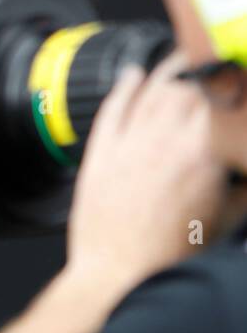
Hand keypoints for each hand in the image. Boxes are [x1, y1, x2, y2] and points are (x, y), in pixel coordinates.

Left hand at [63, 49, 235, 298]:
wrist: (117, 272)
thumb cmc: (170, 255)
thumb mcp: (226, 221)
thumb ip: (244, 187)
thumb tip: (246, 170)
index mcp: (203, 155)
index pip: (222, 100)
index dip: (233, 82)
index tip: (239, 74)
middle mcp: (164, 140)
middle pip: (187, 87)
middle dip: (204, 70)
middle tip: (216, 63)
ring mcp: (129, 142)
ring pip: (151, 91)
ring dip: (169, 70)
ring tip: (182, 60)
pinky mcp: (100, 151)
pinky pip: (113, 107)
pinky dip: (124, 86)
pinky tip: (133, 74)